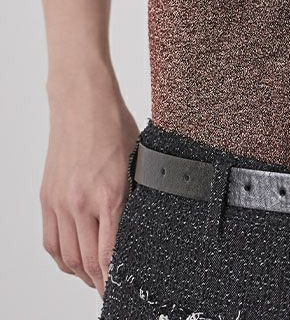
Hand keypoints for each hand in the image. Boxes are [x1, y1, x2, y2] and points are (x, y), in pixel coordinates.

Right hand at [40, 74, 138, 296]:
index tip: (124, 289)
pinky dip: (62, 258)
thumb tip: (140, 224)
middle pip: (88, 261)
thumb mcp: (138, 160)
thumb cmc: (113, 124)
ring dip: (82, 274)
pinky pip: (51, 240)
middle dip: (101, 282)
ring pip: (67, 256)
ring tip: (96, 280)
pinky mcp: (47, 196)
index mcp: (110, 194)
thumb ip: (136, 195)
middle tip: (112, 290)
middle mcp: (81, 202)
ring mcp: (60, 201)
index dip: (115, 278)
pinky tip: (74, 262)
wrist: (81, 101)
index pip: (111, 253)